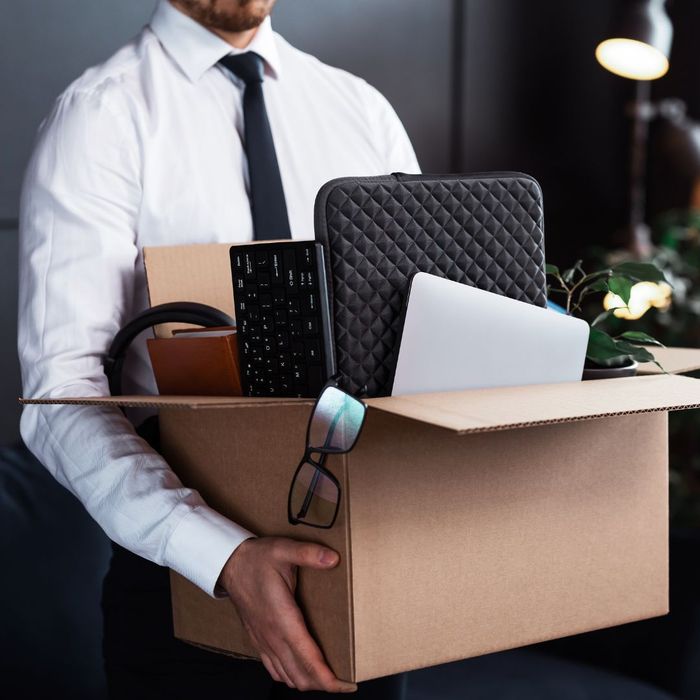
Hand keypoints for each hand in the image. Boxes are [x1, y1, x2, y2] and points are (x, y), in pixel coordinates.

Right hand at [219, 537, 356, 692]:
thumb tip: (333, 559)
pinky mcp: (258, 640)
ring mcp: (263, 640)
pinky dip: (291, 676)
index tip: (345, 685)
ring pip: (287, 676)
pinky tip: (301, 672)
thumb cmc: (257, 558)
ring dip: (308, 682)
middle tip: (346, 682)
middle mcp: (272, 635)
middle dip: (323, 683)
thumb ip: (308, 554)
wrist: (229, 565)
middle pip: (300, 674)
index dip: (326, 676)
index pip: (306, 657)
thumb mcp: (284, 549)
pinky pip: (274, 670)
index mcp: (281, 617)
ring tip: (329, 679)